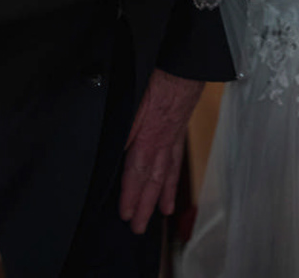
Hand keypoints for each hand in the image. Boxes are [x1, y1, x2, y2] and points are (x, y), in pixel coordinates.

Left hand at [119, 70, 204, 233]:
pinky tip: (170, 194)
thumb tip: (115, 155)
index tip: (124, 215)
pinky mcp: (177, 134)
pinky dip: (172, 181)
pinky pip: (175, 163)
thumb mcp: (133, 105)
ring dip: (159, 198)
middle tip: (137, 228)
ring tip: (156, 217)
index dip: (130, 196)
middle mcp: (161, 145)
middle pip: (152, 181)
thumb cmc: (158, 82)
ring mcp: (171, 141)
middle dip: (144, 206)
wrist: (183, 69)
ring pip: (165, 176)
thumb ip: (124, 132)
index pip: (136, 173)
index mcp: (148, 138)